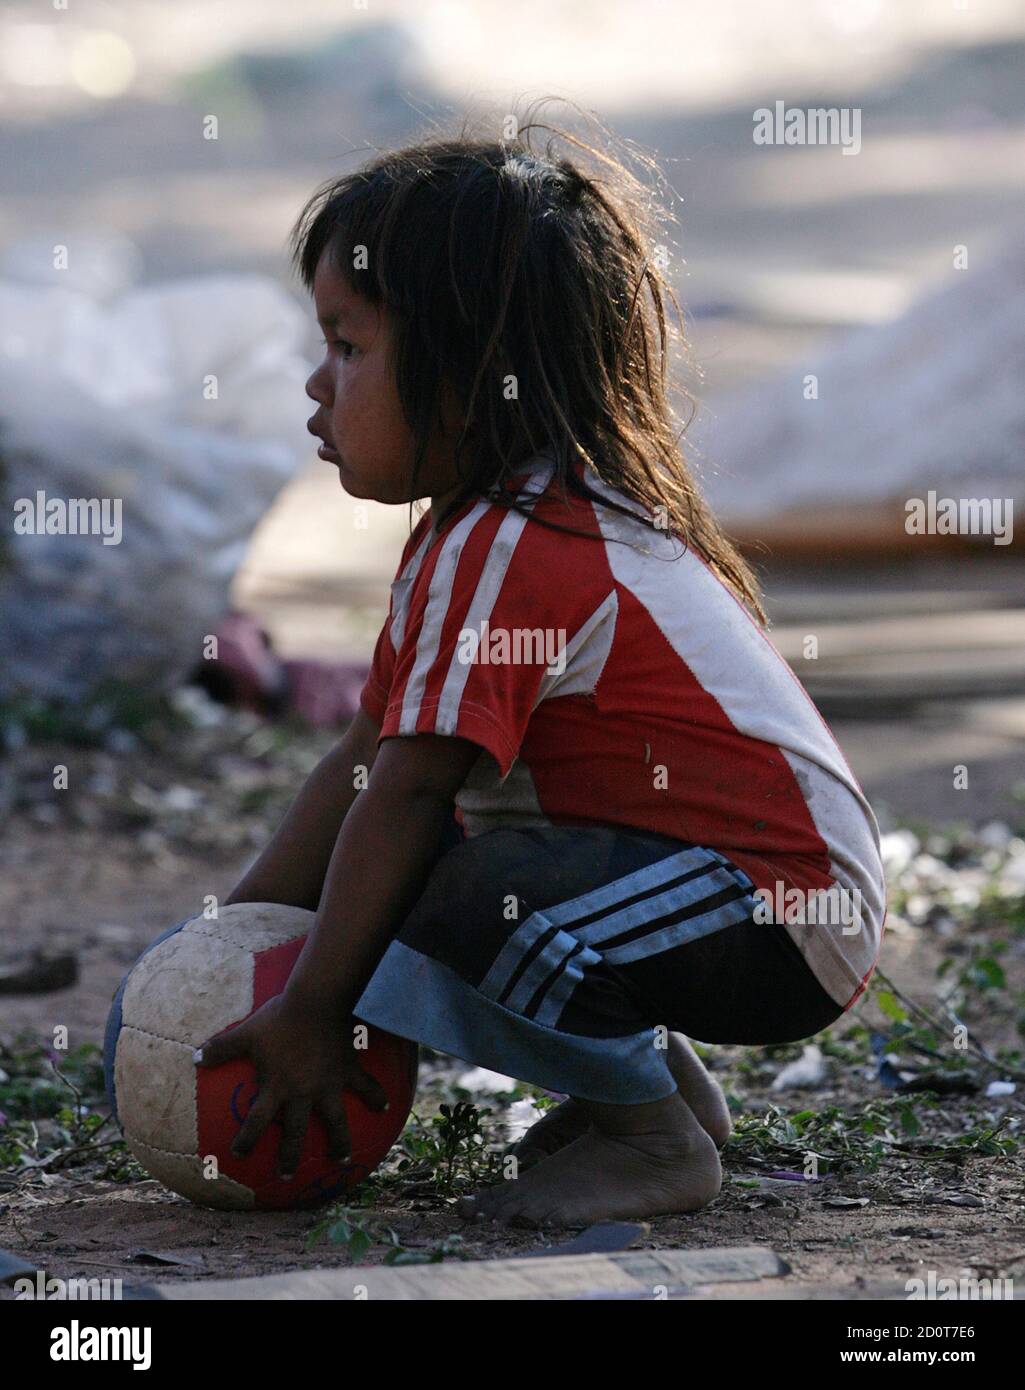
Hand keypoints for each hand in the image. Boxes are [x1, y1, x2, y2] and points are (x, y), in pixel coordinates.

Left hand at [194, 994, 388, 1180]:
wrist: (316, 1001)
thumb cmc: (279, 1018)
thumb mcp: (246, 1032)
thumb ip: (222, 1047)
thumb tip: (195, 1058)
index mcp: (276, 1087)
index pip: (256, 1122)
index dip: (246, 1141)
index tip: (238, 1155)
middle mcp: (302, 1093)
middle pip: (296, 1134)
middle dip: (290, 1157)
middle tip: (286, 1175)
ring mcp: (328, 1085)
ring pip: (335, 1122)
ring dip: (339, 1142)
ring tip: (342, 1159)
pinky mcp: (348, 1070)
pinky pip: (365, 1087)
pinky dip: (376, 1097)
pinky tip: (384, 1107)